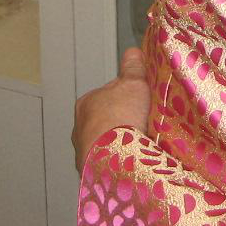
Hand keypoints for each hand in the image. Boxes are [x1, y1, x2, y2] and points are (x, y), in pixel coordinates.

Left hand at [73, 47, 151, 171]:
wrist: (113, 161)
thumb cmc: (120, 118)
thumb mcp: (133, 84)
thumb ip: (133, 67)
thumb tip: (132, 51)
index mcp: (87, 102)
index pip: (109, 94)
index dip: (128, 96)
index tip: (143, 101)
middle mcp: (80, 127)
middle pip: (108, 119)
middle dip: (124, 122)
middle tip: (144, 125)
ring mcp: (84, 153)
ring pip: (108, 143)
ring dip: (122, 144)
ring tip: (142, 147)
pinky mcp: (92, 174)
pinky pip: (110, 163)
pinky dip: (121, 161)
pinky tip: (135, 162)